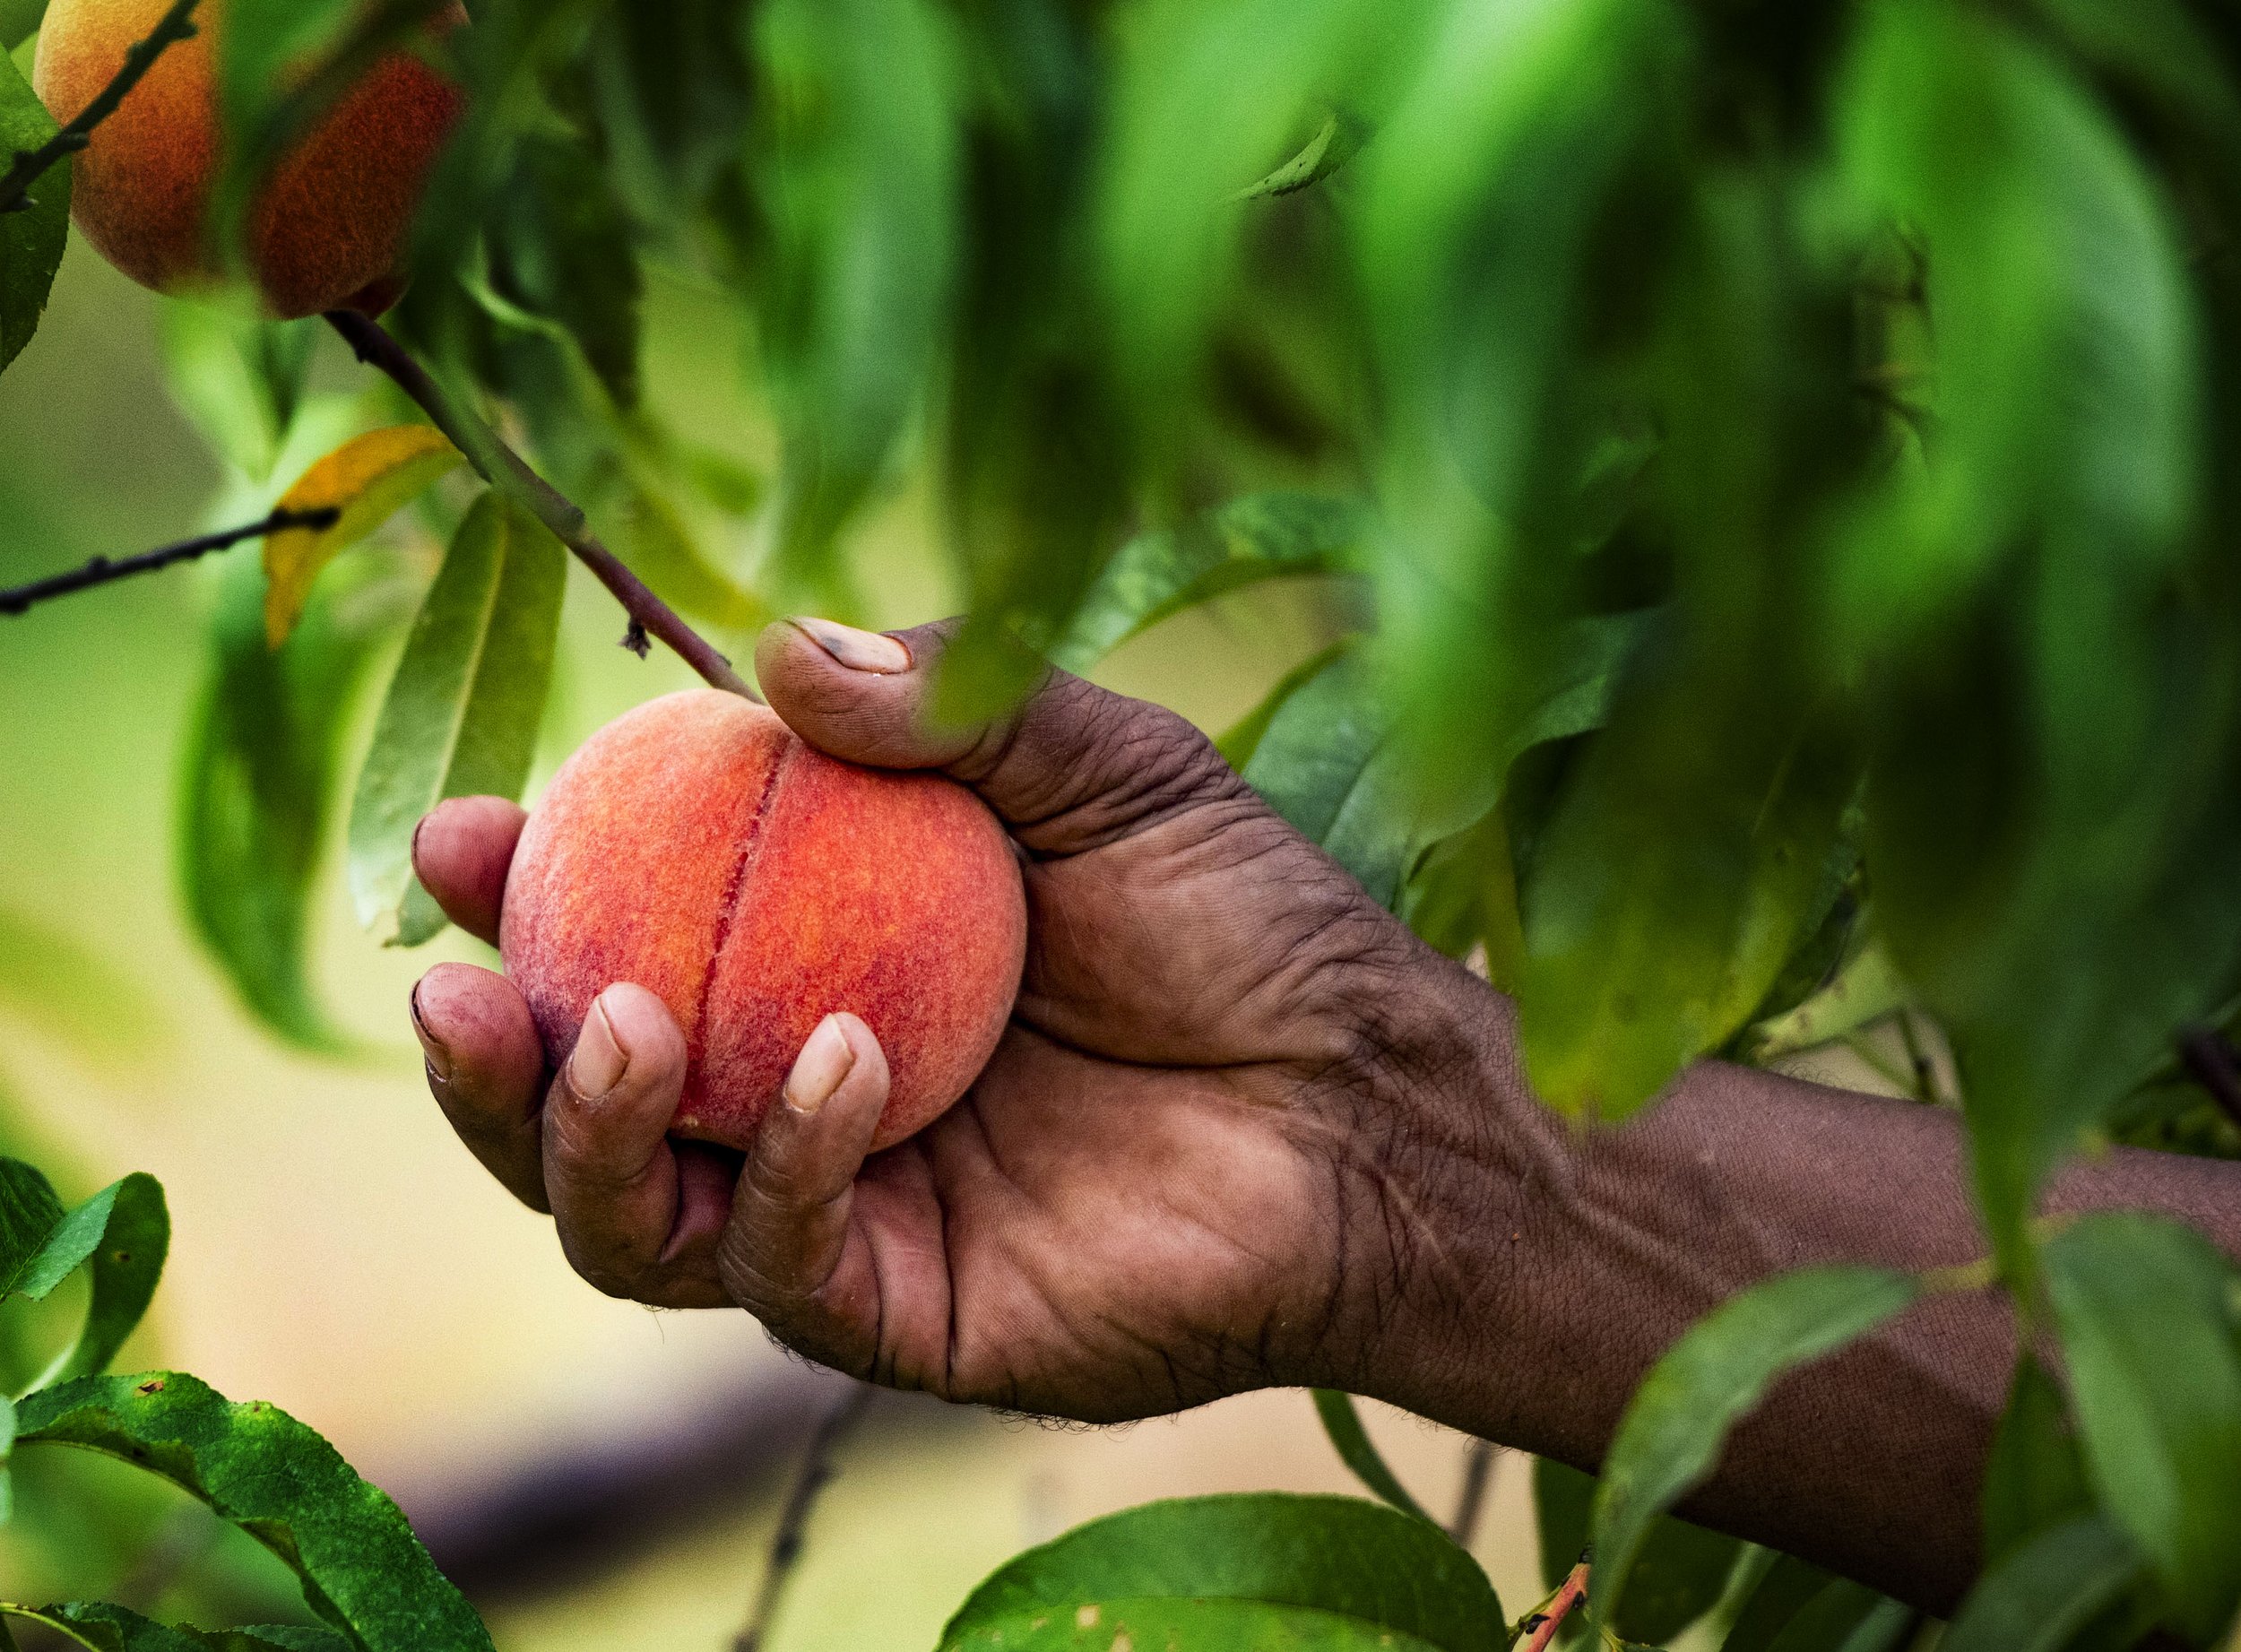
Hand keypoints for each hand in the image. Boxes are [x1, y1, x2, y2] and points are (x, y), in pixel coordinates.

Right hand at [408, 618, 1483, 1420]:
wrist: (1377, 1097)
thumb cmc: (1252, 922)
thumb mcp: (1105, 769)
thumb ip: (955, 700)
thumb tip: (772, 645)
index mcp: (823, 956)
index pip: (626, 932)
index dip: (523, 890)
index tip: (462, 829)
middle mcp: (803, 1089)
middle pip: (580, 1098)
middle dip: (487, 1045)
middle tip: (456, 971)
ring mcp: (845, 1210)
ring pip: (627, 1216)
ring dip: (576, 1127)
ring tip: (595, 1022)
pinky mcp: (904, 1311)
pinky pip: (776, 1264)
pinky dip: (776, 1167)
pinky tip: (833, 1069)